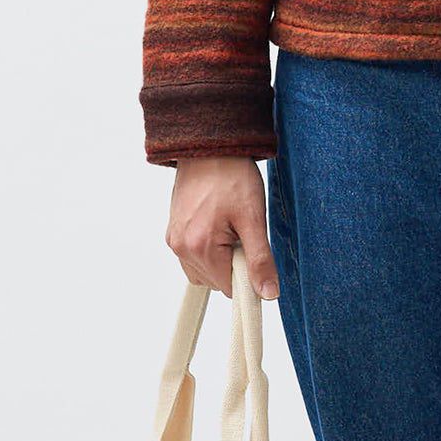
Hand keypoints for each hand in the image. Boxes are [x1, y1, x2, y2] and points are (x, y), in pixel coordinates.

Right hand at [166, 155, 281, 298]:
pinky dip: (208, 247)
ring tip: (229, 225)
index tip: (253, 252)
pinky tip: (218, 223)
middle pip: (215, 280)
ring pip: (204, 270)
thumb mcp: (254, 219)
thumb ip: (259, 260)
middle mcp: (181, 247)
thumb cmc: (231, 175)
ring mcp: (174, 239)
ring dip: (220, 257)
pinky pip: (193, 255)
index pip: (228, 288)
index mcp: (199, 246)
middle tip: (241, 231)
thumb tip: (267, 292)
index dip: (246, 274)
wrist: (209, 147)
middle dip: (232, 263)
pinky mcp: (173, 231)